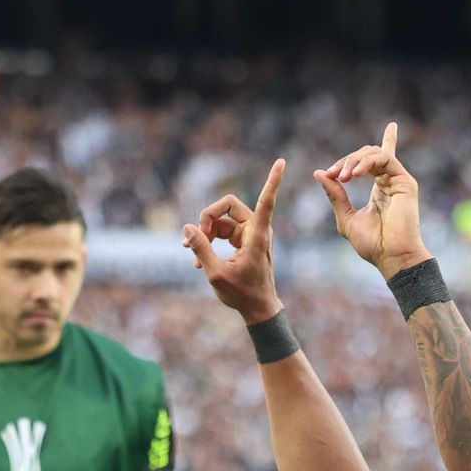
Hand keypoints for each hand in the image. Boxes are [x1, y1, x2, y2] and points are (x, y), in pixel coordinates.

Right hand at [183, 159, 286, 324]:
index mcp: (256, 235)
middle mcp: (255, 229)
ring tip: (192, 254)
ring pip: (221, 220)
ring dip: (204, 233)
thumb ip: (201, 248)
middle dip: (206, 219)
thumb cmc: (242, 294)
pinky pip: (221, 230)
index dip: (272, 181)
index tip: (282, 161)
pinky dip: (208, 241)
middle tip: (193, 241)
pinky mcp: (243, 240)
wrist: (257, 308)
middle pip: (227, 205)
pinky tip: (197, 258)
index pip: (266, 201)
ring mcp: (249, 233)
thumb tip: (187, 228)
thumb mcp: (216, 273)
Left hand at [316, 122, 432, 279]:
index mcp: (378, 189)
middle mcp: (389, 181)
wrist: (391, 257)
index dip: (354, 155)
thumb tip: (319, 173)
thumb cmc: (372, 244)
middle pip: (367, 154)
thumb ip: (335, 195)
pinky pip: (385, 158)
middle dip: (346, 160)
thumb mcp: (345, 217)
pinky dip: (367, 162)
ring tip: (343, 176)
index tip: (329, 172)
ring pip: (375, 153)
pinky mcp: (405, 181)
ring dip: (355, 160)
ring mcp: (398, 180)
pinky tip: (354, 174)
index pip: (373, 160)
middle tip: (333, 175)